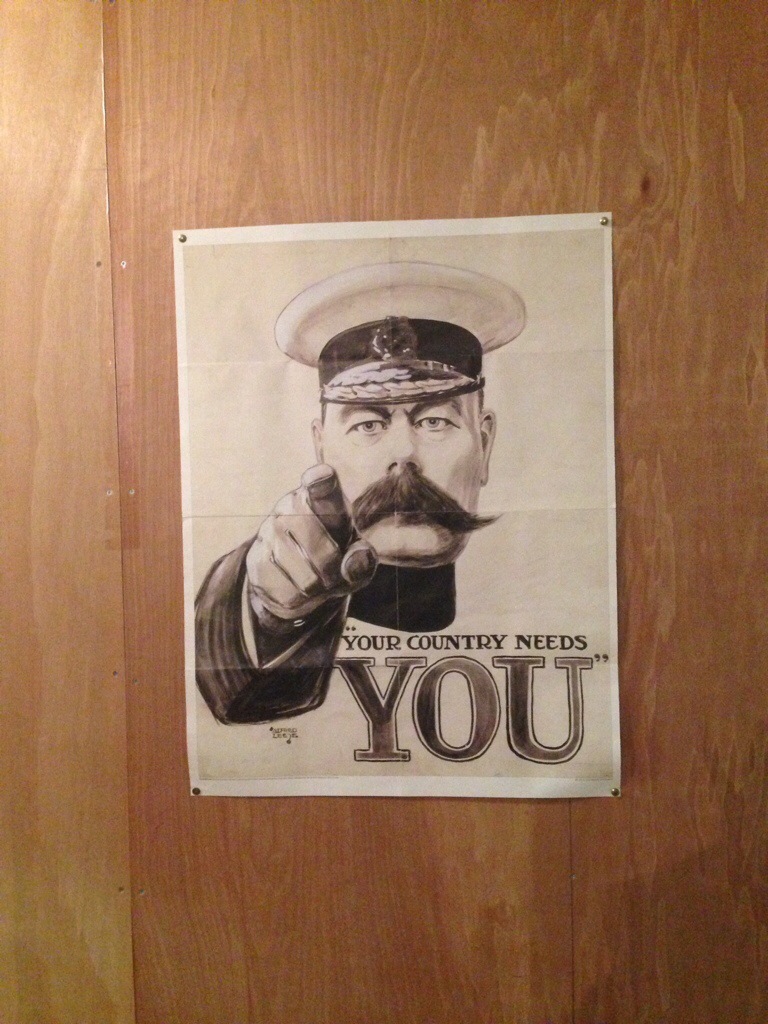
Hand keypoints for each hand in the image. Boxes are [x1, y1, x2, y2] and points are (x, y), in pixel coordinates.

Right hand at [245, 465, 377, 620]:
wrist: (295, 573)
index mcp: (324, 497)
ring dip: (317, 586)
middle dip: (332, 567)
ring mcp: (269, 530)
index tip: (323, 477)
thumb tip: (354, 563)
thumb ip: (362, 558)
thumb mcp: (356, 555)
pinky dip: (298, 598)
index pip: (321, 483)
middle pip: (317, 545)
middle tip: (335, 569)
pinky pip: (285, 591)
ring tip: (318, 578)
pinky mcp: (255, 558)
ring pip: (303, 575)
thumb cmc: (335, 552)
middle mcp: (291, 505)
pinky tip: (297, 584)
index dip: (321, 481)